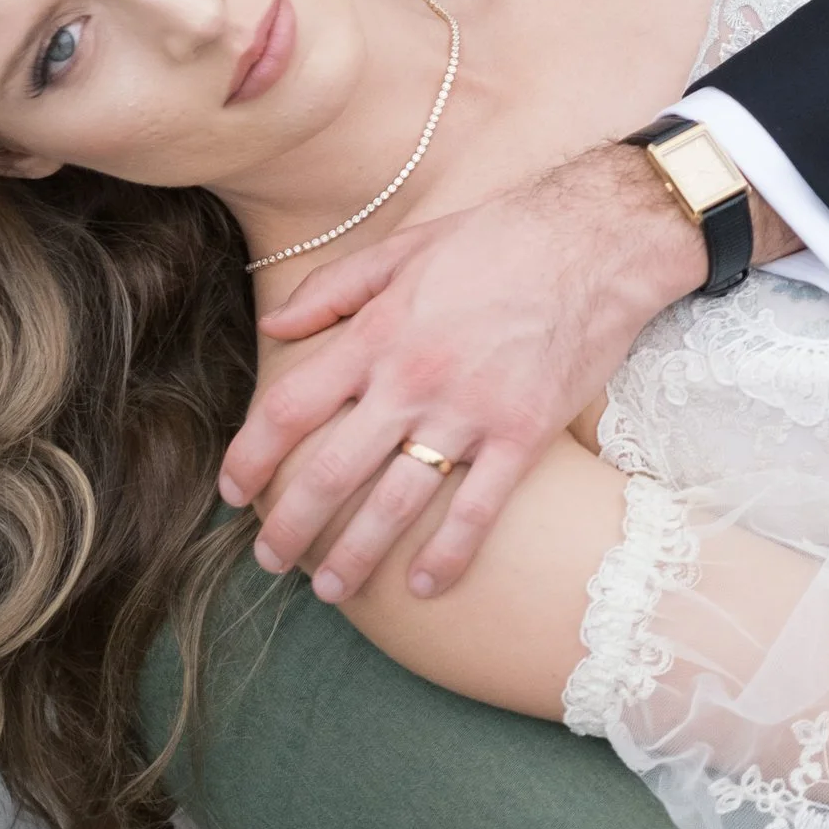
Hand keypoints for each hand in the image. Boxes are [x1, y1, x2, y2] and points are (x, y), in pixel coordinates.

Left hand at [221, 142, 705, 602]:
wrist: (595, 239)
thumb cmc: (497, 238)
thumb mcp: (405, 248)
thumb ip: (334, 289)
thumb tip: (273, 326)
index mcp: (378, 332)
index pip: (291, 407)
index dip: (251, 456)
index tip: (232, 491)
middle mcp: (413, 379)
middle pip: (331, 471)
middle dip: (291, 525)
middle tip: (269, 559)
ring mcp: (469, 411)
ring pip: (395, 502)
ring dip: (355, 554)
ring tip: (332, 590)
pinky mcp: (524, 434)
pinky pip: (477, 509)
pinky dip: (449, 554)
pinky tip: (426, 585)